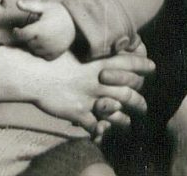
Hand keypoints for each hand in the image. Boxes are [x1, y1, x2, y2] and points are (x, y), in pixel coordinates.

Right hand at [0, 46, 153, 137]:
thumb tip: (96, 52)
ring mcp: (90, 98)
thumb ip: (89, 57)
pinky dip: (98, 131)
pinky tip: (100, 134)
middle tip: (144, 105)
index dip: (142, 65)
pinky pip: (94, 126)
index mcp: (97, 64)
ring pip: (116, 113)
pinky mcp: (79, 113)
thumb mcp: (74, 52)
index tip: (153, 67)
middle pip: (128, 93)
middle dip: (139, 101)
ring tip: (128, 124)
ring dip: (123, 121)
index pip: (126, 63)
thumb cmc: (51, 60)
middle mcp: (98, 82)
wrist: (34, 73)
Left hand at [13, 0, 76, 58]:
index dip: (17, 32)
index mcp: (39, 29)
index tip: (16, 29)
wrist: (77, 22)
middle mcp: (43, 41)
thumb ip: (30, 5)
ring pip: (34, 50)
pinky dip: (42, 50)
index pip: (21, 35)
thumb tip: (17, 3)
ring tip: (41, 35)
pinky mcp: (55, 55)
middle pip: (27, 42)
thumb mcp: (45, 6)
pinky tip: (46, 42)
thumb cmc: (60, 12)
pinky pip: (43, 56)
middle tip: (34, 29)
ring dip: (34, 43)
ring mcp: (49, 49)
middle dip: (28, 36)